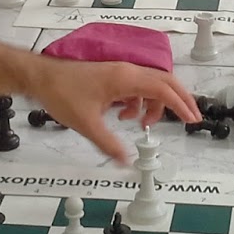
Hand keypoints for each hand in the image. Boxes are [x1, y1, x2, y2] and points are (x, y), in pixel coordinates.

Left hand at [27, 60, 199, 163]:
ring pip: (150, 85)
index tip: (192, 119)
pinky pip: (135, 87)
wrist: (41, 77)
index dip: (181, 105)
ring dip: (152, 105)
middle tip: (189, 118)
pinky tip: (122, 115)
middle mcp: (127, 71)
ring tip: (143, 124)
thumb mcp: (87, 124)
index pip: (164, 90)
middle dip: (179, 100)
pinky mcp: (112, 75)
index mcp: (126, 78)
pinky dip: (137, 102)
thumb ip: (110, 144)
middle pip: (164, 81)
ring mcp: (120, 71)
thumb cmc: (62, 93)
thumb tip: (126, 162)